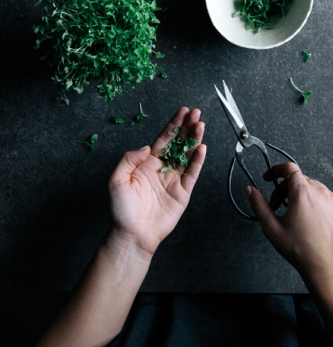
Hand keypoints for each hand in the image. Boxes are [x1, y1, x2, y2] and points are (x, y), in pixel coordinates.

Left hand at [107, 107, 205, 257]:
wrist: (132, 234)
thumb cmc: (121, 210)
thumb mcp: (116, 179)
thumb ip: (129, 159)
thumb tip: (146, 147)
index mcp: (147, 163)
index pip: (163, 139)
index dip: (173, 125)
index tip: (182, 111)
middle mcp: (162, 169)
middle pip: (179, 143)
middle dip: (187, 128)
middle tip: (196, 113)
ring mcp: (174, 180)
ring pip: (188, 155)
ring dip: (195, 140)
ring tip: (200, 125)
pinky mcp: (183, 193)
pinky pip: (192, 174)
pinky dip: (198, 161)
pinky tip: (202, 148)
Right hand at [246, 163, 332, 285]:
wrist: (326, 267)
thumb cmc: (298, 249)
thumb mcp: (271, 227)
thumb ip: (259, 204)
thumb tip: (250, 189)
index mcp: (302, 192)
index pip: (289, 168)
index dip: (276, 170)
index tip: (268, 179)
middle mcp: (320, 192)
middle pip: (299, 179)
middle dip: (285, 189)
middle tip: (278, 206)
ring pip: (313, 188)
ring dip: (301, 195)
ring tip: (295, 214)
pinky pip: (326, 198)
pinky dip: (316, 203)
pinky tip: (311, 220)